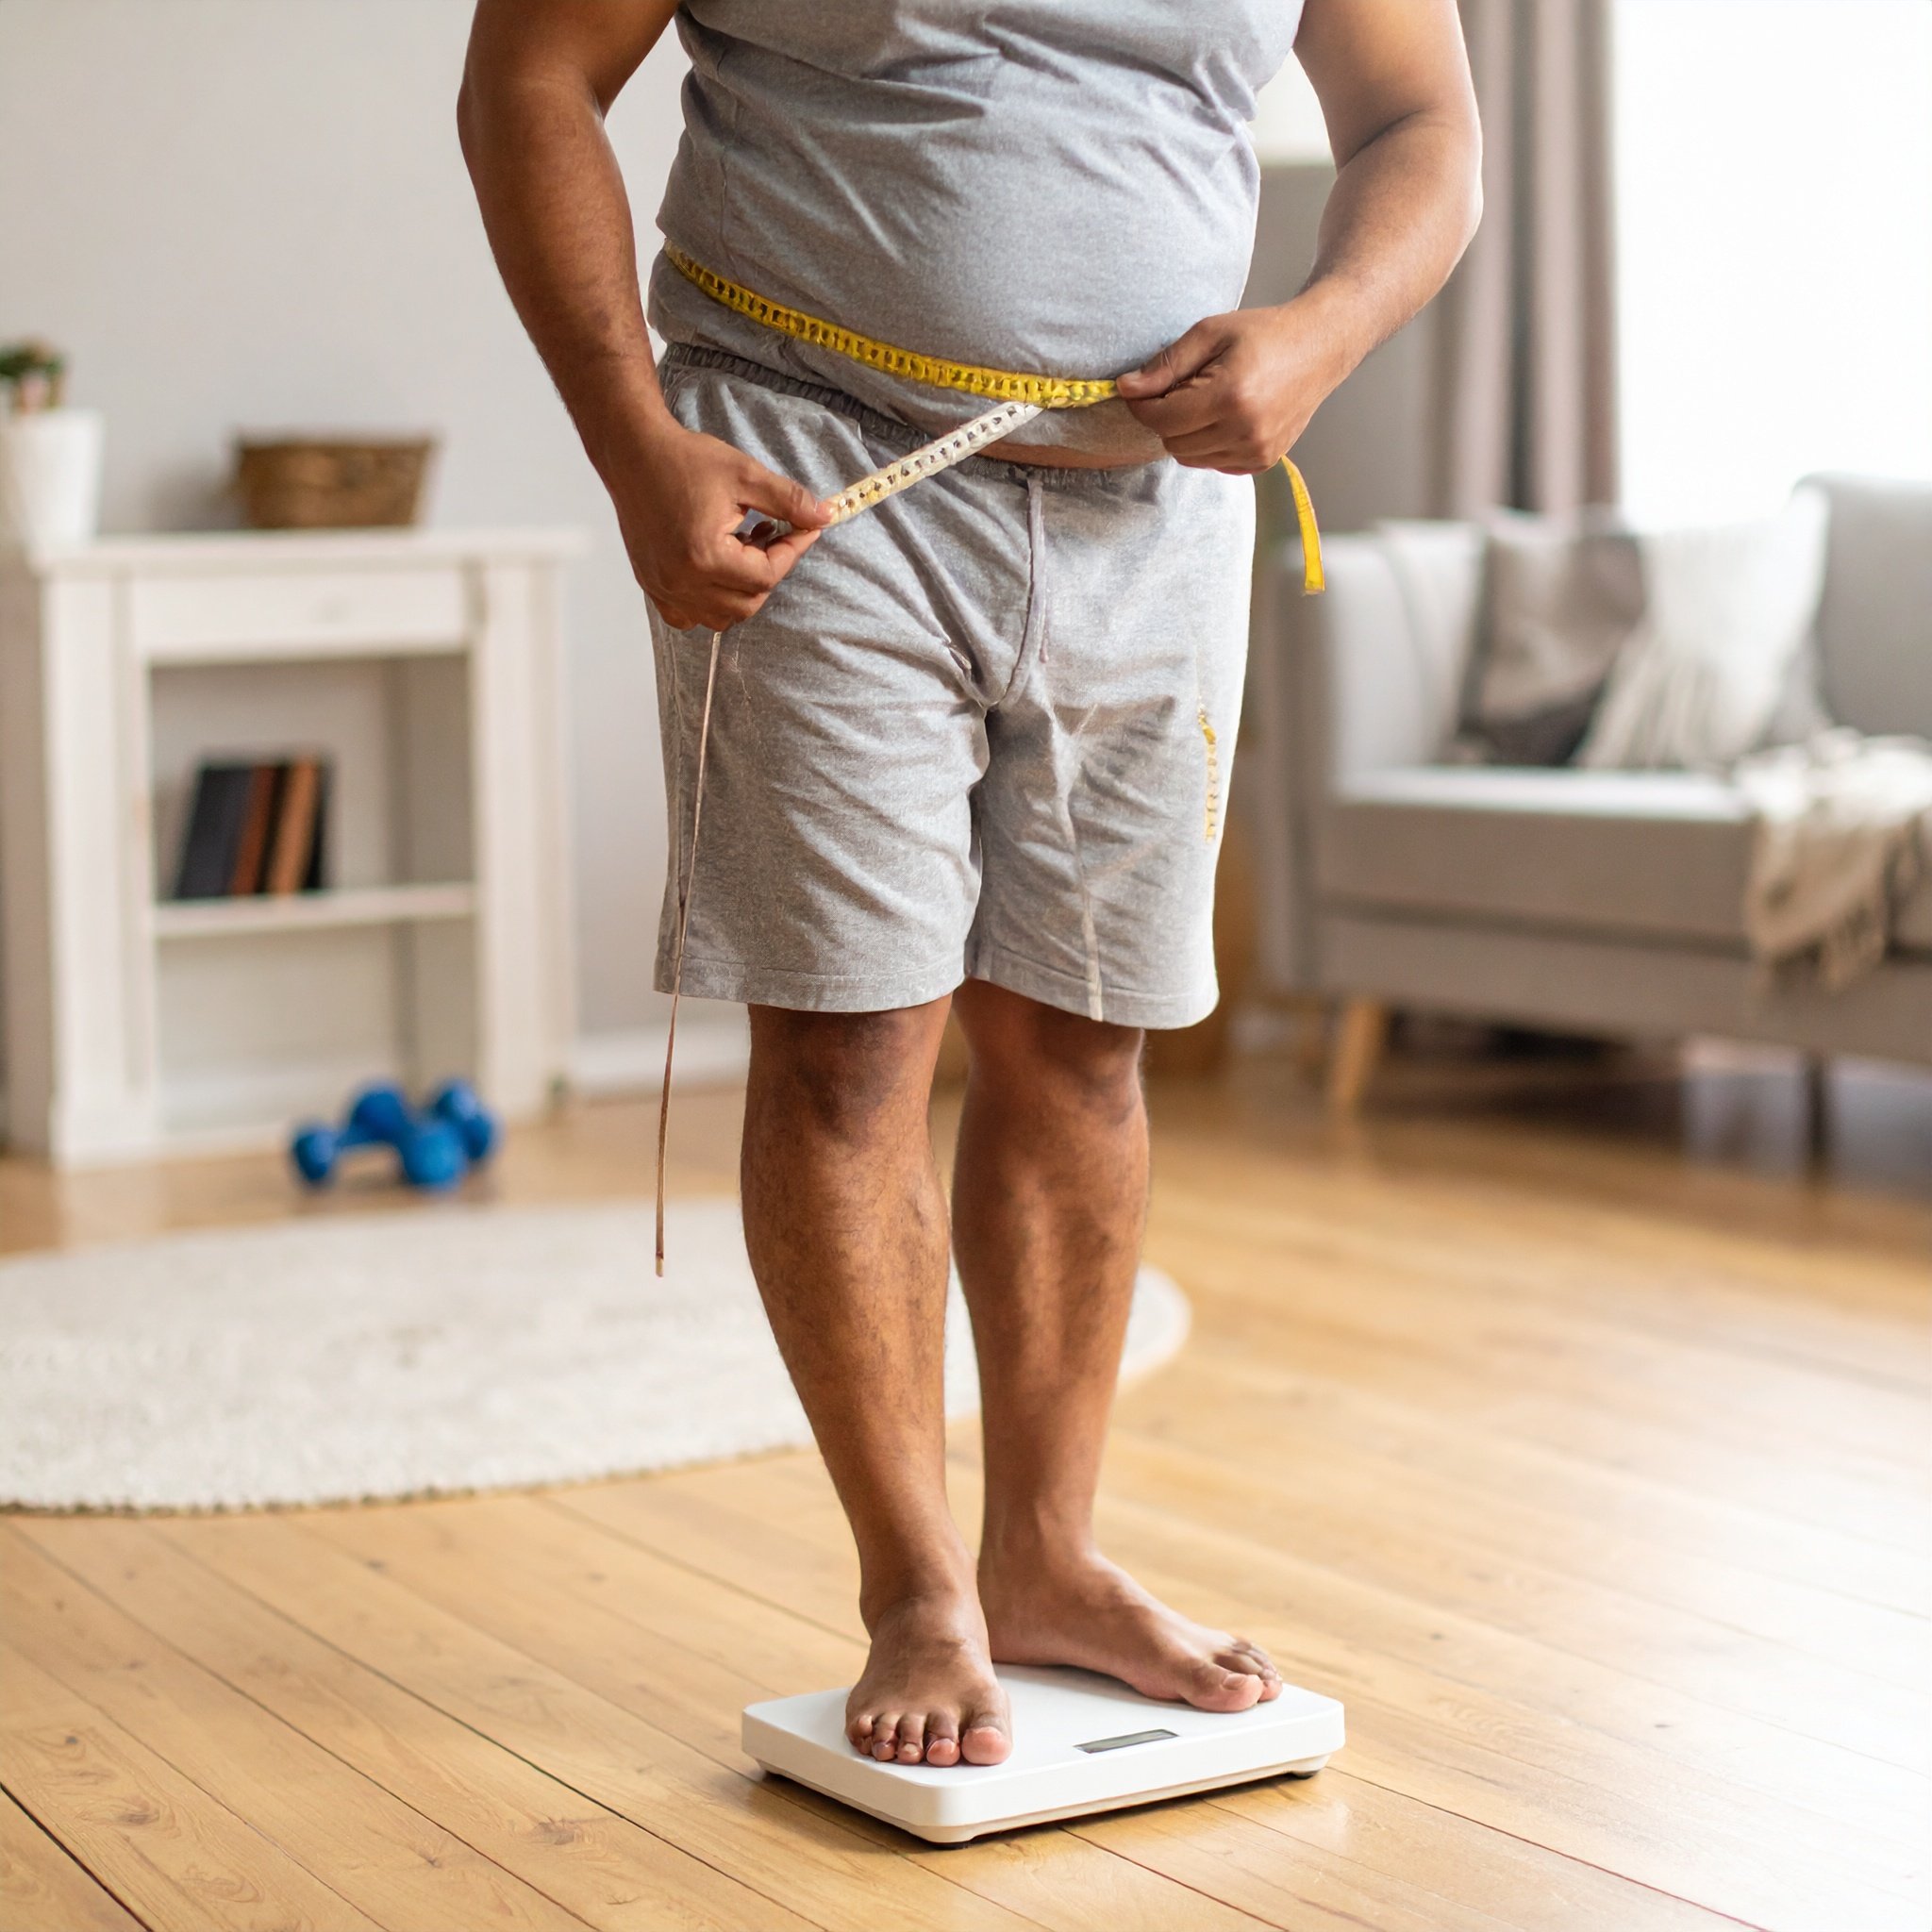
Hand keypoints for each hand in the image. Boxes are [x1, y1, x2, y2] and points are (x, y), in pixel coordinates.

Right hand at [612, 416, 831, 631]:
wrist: (634, 453)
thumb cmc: (685, 460)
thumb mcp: (745, 474)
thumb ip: (788, 501)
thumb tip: (824, 517)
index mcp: (705, 556)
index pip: (766, 576)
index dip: (792, 553)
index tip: (804, 530)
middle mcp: (681, 581)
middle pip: (747, 603)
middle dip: (768, 573)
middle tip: (770, 537)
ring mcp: (664, 587)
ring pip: (720, 617)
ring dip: (741, 592)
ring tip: (742, 551)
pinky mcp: (651, 585)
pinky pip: (687, 617)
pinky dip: (707, 603)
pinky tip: (714, 570)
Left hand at [1115, 305, 1338, 474]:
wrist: (1320, 347)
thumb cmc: (1264, 333)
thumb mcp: (1210, 333)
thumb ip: (1166, 364)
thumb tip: (1126, 389)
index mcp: (1230, 396)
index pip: (1162, 419)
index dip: (1141, 404)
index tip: (1139, 388)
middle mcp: (1245, 431)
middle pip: (1172, 442)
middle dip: (1165, 417)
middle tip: (1180, 388)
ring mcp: (1256, 451)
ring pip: (1189, 458)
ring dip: (1185, 433)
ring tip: (1205, 400)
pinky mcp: (1263, 461)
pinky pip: (1212, 463)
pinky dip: (1207, 444)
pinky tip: (1224, 416)